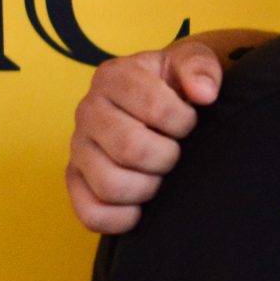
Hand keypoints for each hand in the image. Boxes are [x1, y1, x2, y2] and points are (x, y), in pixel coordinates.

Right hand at [65, 36, 224, 233]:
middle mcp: (87, 111)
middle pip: (130, 149)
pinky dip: (123, 218)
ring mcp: (78, 148)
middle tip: (174, 152)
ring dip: (148, 188)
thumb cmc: (176, 86)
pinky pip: (92, 214)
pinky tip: (143, 205)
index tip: (188, 121)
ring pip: (111, 185)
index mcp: (113, 77)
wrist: (160, 105)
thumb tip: (204, 94)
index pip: (154, 107)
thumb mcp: (191, 62)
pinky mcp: (75, 181)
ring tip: (159, 174)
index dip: (182, 121)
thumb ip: (200, 66)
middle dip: (167, 157)